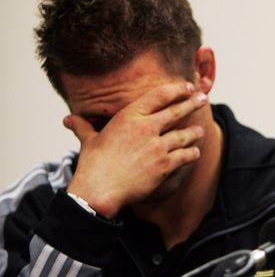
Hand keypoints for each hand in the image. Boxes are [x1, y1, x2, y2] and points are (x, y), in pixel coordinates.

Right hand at [64, 82, 207, 217]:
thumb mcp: (88, 141)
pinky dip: (192, 153)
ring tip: (200, 130)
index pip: (159, 96)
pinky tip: (195, 152)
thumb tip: (68, 119)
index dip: (176, 89)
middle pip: (177, 111)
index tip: (187, 87)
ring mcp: (157, 146)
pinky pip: (185, 155)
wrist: (99, 189)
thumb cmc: (92, 165)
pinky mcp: (164, 165)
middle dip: (192, 104)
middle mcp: (146, 128)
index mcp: (129, 117)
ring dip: (194, 132)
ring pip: (184, 135)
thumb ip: (83, 126)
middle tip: (203, 98)